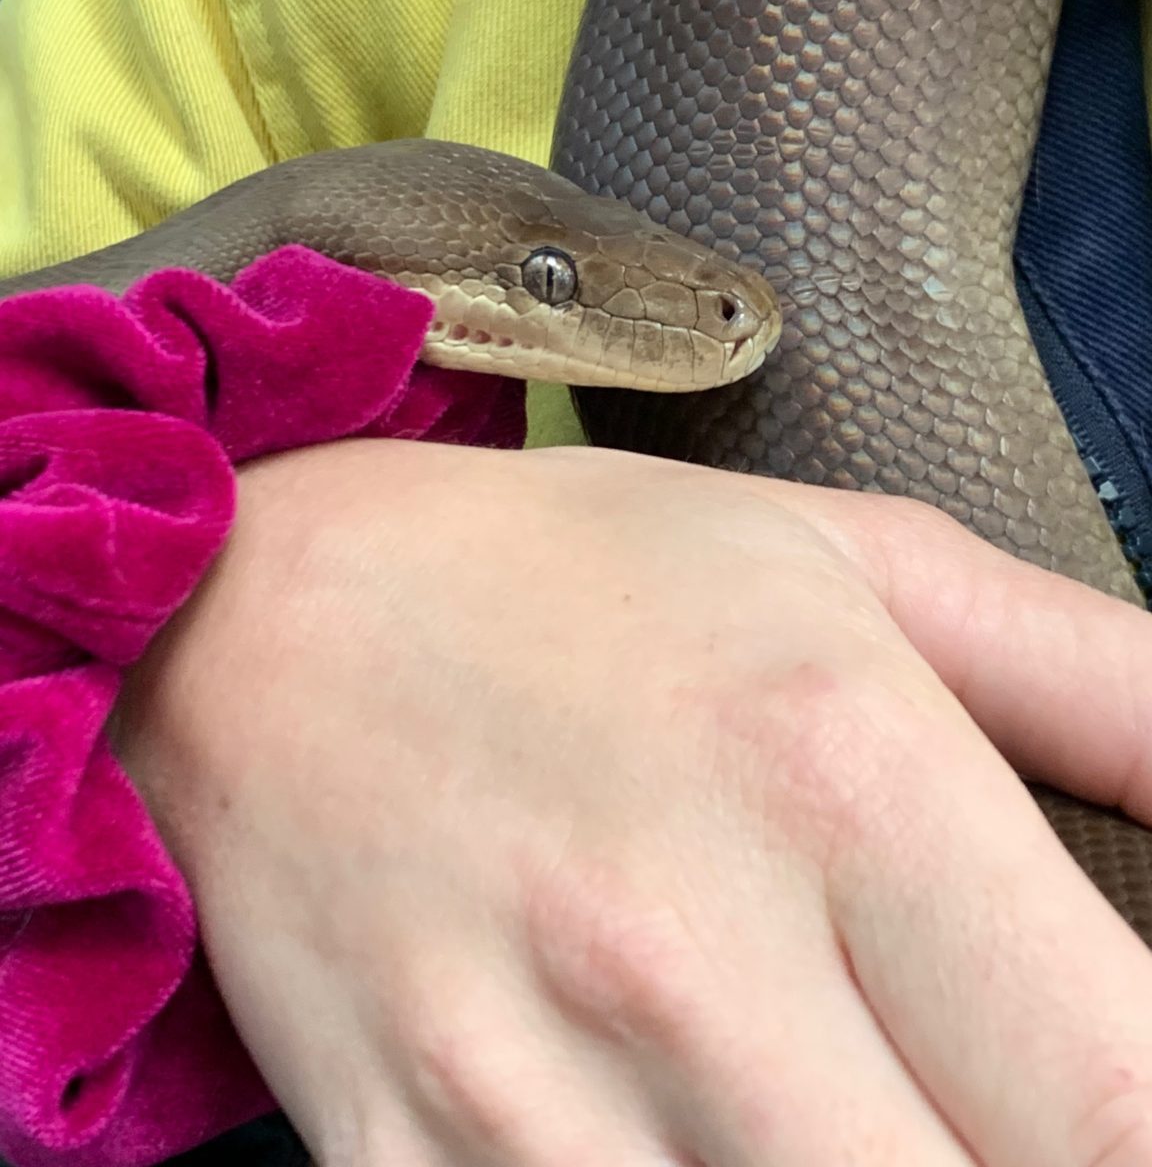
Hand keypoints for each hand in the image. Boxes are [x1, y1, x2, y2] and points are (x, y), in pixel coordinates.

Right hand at [114, 441, 1151, 1165]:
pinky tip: (708, 1149)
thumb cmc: (580, 581)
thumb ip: (1101, 675)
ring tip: (863, 1113)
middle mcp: (689, 952)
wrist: (259, 611)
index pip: (1124, 1100)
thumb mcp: (855, 562)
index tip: (1124, 1113)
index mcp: (840, 773)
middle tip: (998, 1110)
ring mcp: (525, 1090)